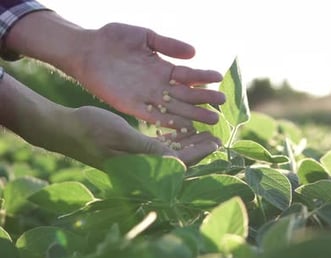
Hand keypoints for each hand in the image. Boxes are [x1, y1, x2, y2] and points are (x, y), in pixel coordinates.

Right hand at [65, 106, 220, 167]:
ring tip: (204, 132)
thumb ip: (149, 149)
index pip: (177, 163)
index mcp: (140, 165)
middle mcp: (141, 165)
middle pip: (177, 159)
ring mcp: (136, 158)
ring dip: (187, 142)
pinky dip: (172, 138)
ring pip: (170, 152)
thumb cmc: (90, 130)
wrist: (65, 129)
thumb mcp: (121, 135)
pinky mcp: (132, 149)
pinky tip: (181, 129)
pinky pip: (157, 146)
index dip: (199, 153)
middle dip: (198, 149)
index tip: (216, 142)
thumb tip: (177, 161)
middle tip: (216, 137)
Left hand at [72, 23, 224, 130]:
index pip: (188, 75)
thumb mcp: (145, 36)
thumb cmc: (114, 39)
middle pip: (186, 95)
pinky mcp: (133, 106)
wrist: (86, 50)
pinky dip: (170, 122)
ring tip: (212, 119)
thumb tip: (194, 52)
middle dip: (204, 100)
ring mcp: (146, 97)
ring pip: (175, 108)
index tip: (219, 78)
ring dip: (193, 114)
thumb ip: (168, 44)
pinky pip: (155, 116)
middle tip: (222, 104)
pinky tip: (185, 126)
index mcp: (162, 68)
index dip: (203, 77)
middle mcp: (158, 85)